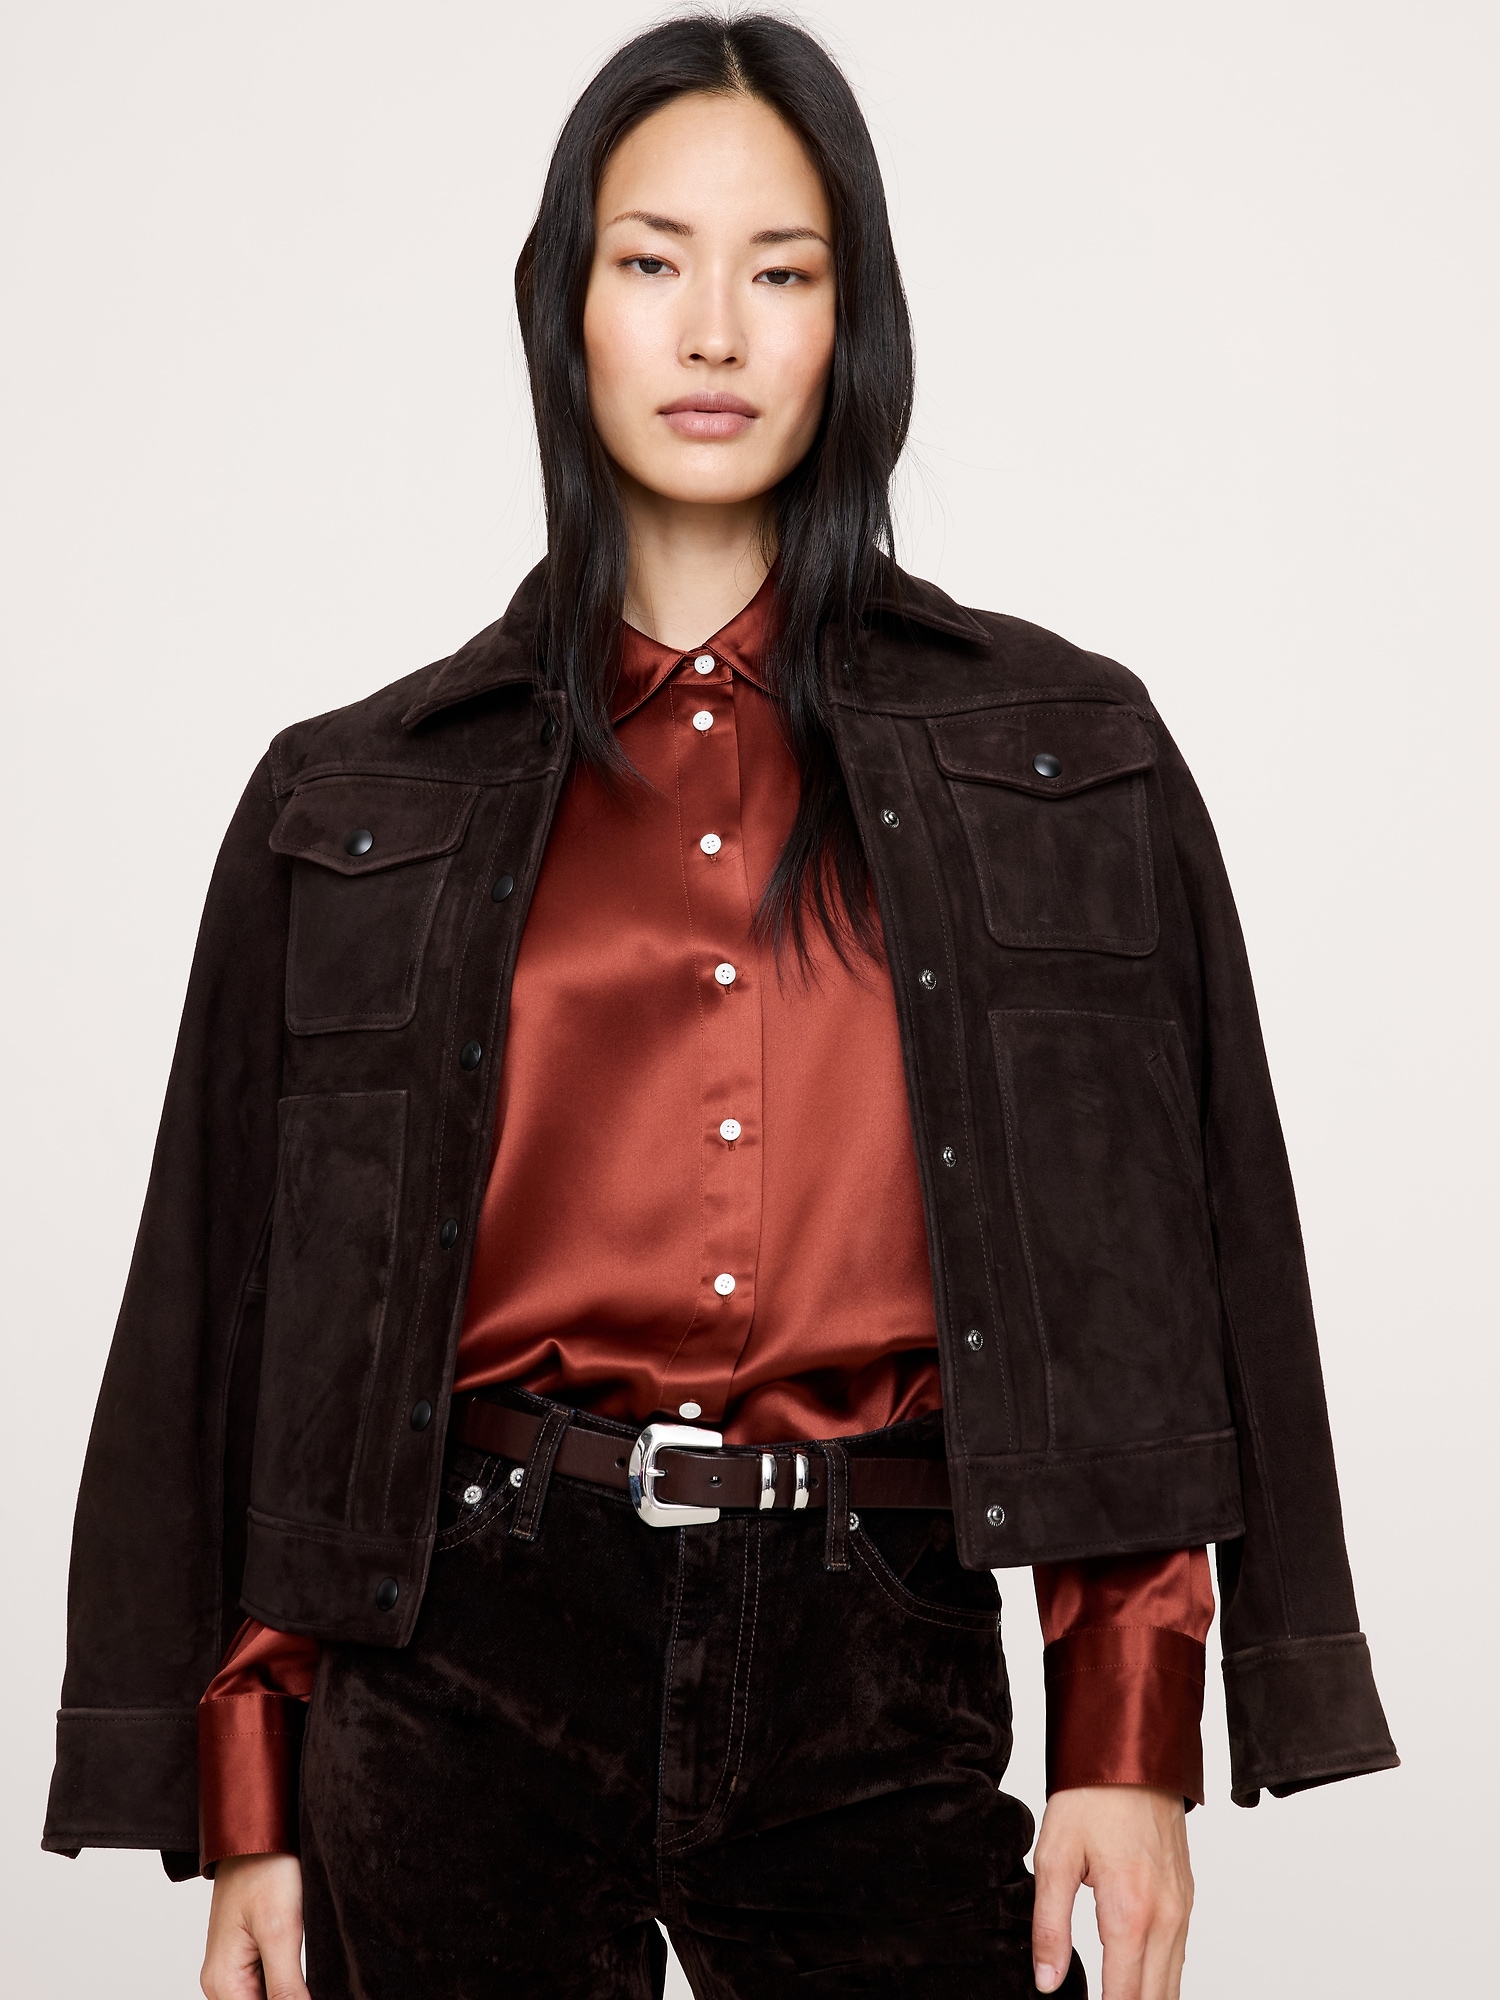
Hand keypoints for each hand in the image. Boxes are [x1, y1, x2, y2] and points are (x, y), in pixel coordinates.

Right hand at [201, 1852, 310, 1999]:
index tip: (304, 1992)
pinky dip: (282, 1981)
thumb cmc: (263, 1872)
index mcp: (224, 1982)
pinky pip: (263, 1983)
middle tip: (303, 1973)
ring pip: (262, 1997)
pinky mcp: (244, 1955)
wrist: (255, 1836)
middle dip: (287, 1997)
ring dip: (286, 1991)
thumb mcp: (281, 1930)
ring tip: (299, 1962)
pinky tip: (298, 1966)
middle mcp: (221, 1982)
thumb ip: (286, 1985)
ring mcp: (231, 1969)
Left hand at [1031, 1785, 1192, 1999]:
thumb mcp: (1054, 1857)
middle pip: (1155, 1999)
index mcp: (1131, 1913)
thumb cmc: (1092, 1798)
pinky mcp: (1187, 1897)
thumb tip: (1047, 1980)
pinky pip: (1180, 1955)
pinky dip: (1163, 1979)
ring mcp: (1182, 1908)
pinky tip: (1141, 1983)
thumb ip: (1050, 1926)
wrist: (1134, 1753)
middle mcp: (1167, 1917)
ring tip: (1117, 1999)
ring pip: (1173, 1983)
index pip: (1123, 1998)